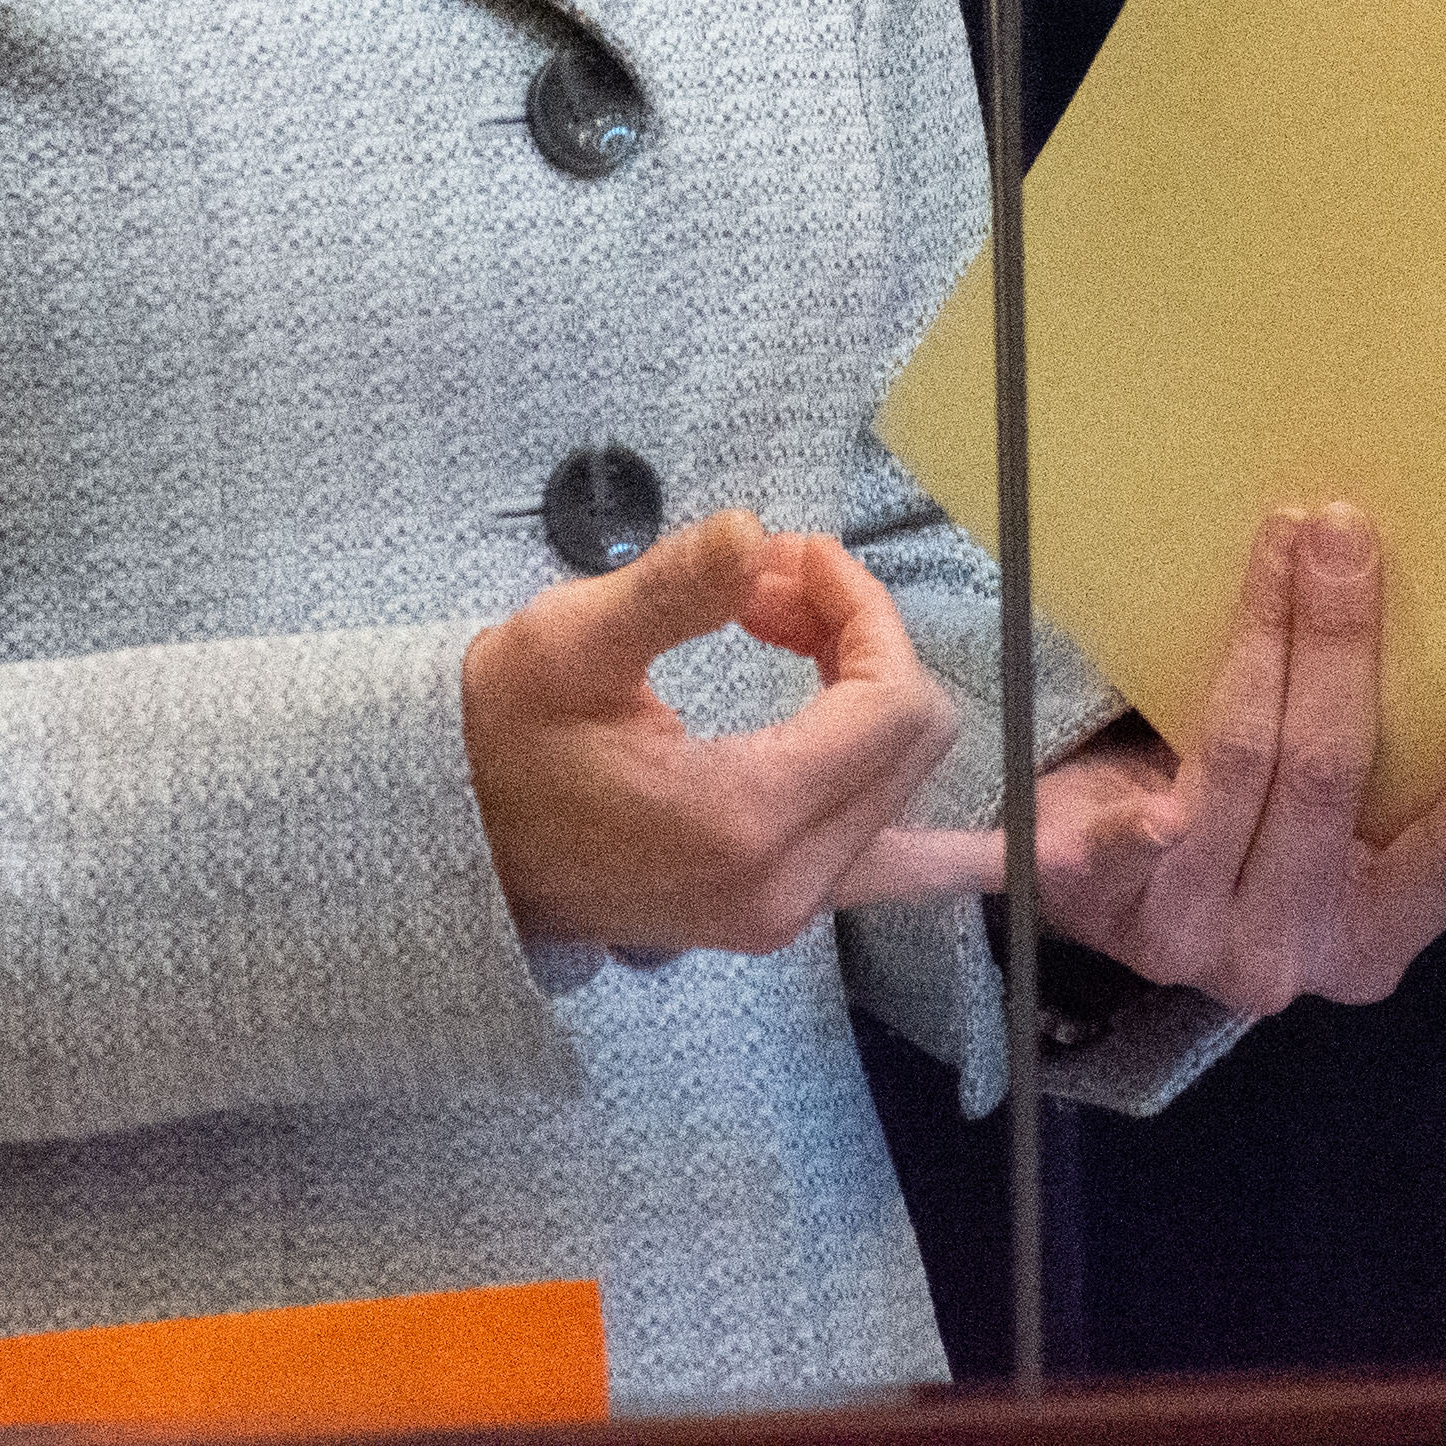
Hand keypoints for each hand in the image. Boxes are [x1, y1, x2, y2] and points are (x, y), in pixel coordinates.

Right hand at [460, 509, 973, 954]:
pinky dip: (909, 808)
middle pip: (912, 741)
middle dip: (860, 641)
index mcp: (747, 818)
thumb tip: (749, 531)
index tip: (795, 554)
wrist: (445, 838)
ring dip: (865, 698)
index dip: (864, 608)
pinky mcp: (769, 914)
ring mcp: (783, 912)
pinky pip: (878, 856)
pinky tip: (999, 839)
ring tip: (786, 631)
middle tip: (767, 588)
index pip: (890, 702)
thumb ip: (675, 587)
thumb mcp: (570, 644)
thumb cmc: (498, 737)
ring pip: (902, 790)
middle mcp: (785, 883)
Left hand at [1025, 500, 1445, 1013]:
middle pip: (1323, 779)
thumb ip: (1386, 771)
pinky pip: (1119, 855)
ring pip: (1236, 768)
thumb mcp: (1336, 829)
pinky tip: (1155, 817)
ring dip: (1261, 640)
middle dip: (1340, 645)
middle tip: (1347, 533)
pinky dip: (1133, 835)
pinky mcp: (1104, 910)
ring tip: (1282, 543)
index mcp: (1369, 941)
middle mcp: (1287, 952)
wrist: (1103, 896)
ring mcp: (1194, 937)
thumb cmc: (1252, 834)